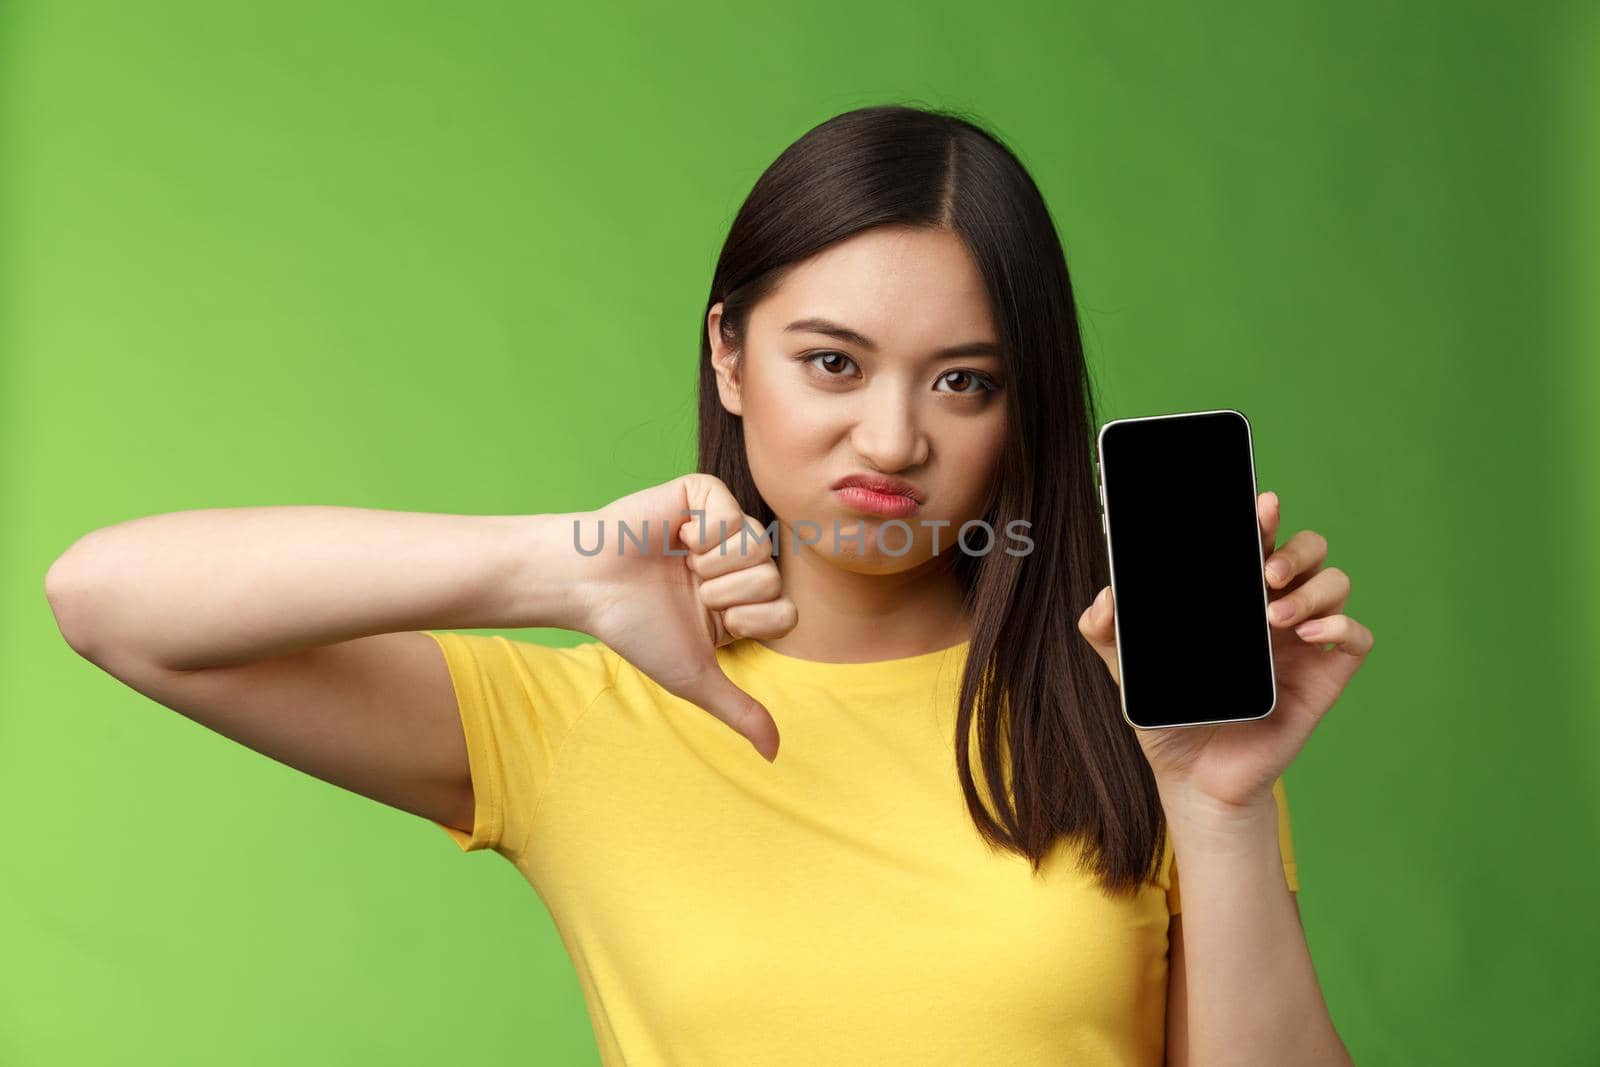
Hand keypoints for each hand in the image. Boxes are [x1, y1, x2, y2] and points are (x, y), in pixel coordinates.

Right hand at [573, 473, 796, 761]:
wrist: (588, 583)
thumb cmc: (634, 627)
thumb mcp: (693, 676)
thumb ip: (738, 710)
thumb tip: (775, 755)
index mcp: (741, 600)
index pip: (784, 611)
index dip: (746, 619)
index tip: (706, 617)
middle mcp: (739, 561)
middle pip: (772, 578)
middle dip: (725, 591)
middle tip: (688, 587)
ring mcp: (724, 525)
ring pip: (756, 546)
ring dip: (710, 563)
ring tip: (678, 562)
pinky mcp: (704, 494)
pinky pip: (732, 512)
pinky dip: (700, 531)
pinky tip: (674, 535)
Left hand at [1076, 490, 1374, 812]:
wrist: (1194, 779)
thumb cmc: (1170, 716)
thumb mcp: (1127, 669)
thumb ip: (1106, 630)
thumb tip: (1106, 597)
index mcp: (1235, 596)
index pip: (1258, 541)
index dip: (1265, 517)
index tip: (1259, 504)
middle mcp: (1274, 609)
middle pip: (1308, 550)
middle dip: (1294, 547)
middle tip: (1265, 570)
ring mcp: (1303, 642)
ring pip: (1336, 583)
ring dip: (1313, 587)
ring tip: (1275, 613)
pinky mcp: (1324, 678)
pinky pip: (1356, 637)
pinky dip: (1342, 625)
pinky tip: (1309, 634)